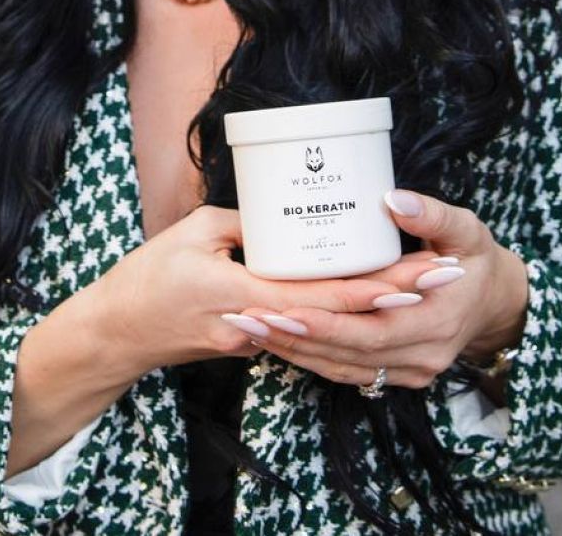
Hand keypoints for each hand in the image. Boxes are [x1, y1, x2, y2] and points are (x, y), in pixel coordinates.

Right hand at [87, 204, 450, 377]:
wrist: (118, 333)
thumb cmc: (149, 278)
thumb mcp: (196, 233)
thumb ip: (248, 226)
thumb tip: (285, 218)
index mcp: (244, 295)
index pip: (325, 295)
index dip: (378, 286)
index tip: (421, 273)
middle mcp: (261, 327)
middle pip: (338, 315)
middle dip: (394, 296)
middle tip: (443, 277)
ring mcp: (257, 341)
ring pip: (324, 325)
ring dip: (372, 310)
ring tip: (421, 287)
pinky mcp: (251, 342)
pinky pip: (301, 328)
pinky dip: (336, 315)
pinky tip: (365, 303)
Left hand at [230, 189, 528, 390]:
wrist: (496, 302)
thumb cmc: (475, 258)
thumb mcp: (465, 231)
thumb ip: (432, 216)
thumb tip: (394, 200)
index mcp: (437, 321)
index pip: (373, 331)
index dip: (326, 324)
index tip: (282, 307)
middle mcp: (421, 354)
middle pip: (348, 355)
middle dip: (294, 338)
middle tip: (246, 317)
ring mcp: (409, 369)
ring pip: (341, 368)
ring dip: (293, 351)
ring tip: (246, 327)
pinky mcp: (395, 372)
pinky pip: (347, 370)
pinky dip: (309, 356)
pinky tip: (274, 338)